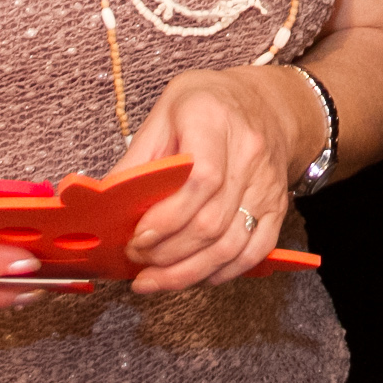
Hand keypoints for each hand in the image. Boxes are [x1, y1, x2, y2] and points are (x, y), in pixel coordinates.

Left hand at [117, 67, 315, 291]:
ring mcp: (267, 183)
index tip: (137, 238)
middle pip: (211, 221)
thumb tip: (105, 205)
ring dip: (189, 272)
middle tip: (137, 261)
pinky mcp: (278, 205)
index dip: (167, 218)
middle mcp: (248, 152)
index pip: (200, 180)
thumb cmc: (206, 106)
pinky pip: (255, 251)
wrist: (266, 102)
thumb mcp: (163, 114)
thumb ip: (137, 159)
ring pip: (232, 245)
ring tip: (155, 280)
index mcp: (213, 120)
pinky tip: (196, 276)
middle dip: (167, 253)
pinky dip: (223, 272)